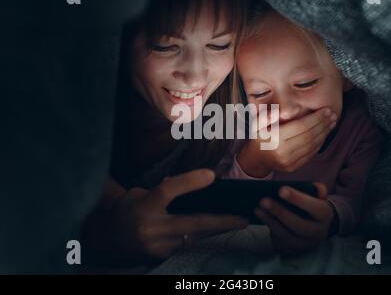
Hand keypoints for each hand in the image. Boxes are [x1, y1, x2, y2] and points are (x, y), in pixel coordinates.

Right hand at [90, 169, 247, 262]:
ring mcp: (157, 246)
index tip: (212, 175)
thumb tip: (192, 185)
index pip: (169, 191)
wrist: (104, 240)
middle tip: (243, 218)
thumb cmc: (125, 210)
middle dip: (221, 221)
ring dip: (217, 231)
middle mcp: (152, 227)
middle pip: (192, 223)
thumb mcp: (139, 194)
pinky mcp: (160, 257)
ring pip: (195, 237)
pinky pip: (187, 246)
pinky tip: (217, 232)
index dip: (190, 182)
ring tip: (238, 223)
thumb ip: (163, 190)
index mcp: (144, 206)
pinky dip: (202, 238)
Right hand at [238, 107, 336, 176]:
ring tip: (331, 123)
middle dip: (323, 124)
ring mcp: (288, 162)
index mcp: (275, 139)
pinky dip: (319, 143)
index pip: (301, 126)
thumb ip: (268, 115)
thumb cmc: (259, 136)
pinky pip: (310, 154)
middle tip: (332, 115)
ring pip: (312, 146)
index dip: (316, 118)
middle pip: (309, 136)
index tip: (326, 110)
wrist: (256, 157)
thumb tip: (282, 111)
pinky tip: (324, 134)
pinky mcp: (293, 167)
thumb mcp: (257, 123)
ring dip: (324, 133)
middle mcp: (282, 152)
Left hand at [255, 183, 334, 253]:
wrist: (314, 226)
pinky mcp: (294, 251)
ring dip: (271, 222)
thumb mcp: (316, 197)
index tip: (281, 190)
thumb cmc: (310, 206)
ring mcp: (306, 244)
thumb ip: (315, 189)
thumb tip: (316, 188)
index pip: (315, 207)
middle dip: (280, 212)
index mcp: (325, 215)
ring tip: (257, 209)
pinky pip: (281, 243)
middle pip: (299, 225)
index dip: (298, 199)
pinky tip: (261, 220)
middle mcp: (318, 232)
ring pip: (288, 236)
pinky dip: (270, 231)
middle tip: (263, 200)